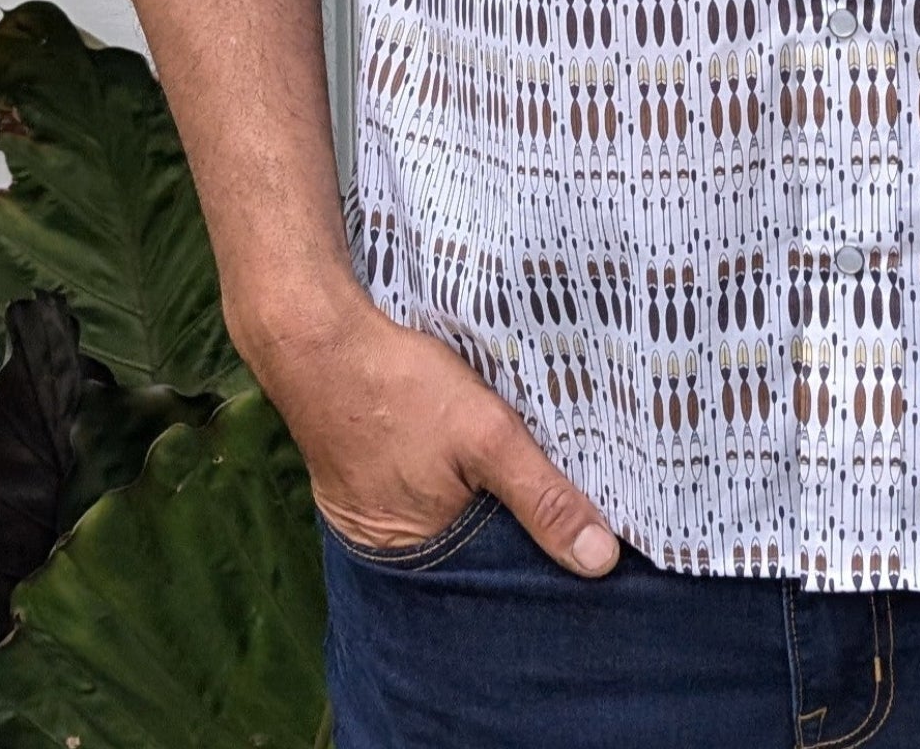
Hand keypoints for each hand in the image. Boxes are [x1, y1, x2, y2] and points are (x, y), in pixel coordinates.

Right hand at [252, 293, 621, 578]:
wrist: (318, 342)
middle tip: (566, 495)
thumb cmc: (399, 388)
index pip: (500, 577)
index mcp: (420, 560)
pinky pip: (422, 494)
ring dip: (484, 500)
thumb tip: (601, 561)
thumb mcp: (486, 435)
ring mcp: (371, 518)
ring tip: (526, 470)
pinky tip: (470, 453)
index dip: (542, 552)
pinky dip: (451, 480)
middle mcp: (391, 554)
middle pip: (476, 552)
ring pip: (451, 521)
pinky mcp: (363, 483)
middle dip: (516, 528)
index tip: (589, 533)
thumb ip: (542, 497)